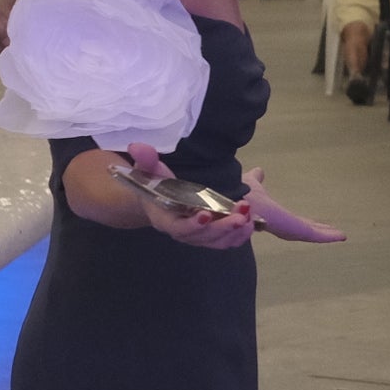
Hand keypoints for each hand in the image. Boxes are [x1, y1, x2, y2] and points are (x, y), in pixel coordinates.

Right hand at [118, 143, 256, 250]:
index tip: (206, 214)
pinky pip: (226, 242)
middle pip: (203, 236)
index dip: (192, 224)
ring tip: (250, 217)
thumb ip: (146, 161)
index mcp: (165, 219)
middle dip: (223, 227)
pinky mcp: (211, 236)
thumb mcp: (150, 171)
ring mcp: (198, 236)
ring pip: (217, 241)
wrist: (161, 197)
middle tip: (241, 215)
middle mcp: (182, 232)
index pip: (178, 228)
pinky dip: (239, 236)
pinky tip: (252, 223)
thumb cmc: (155, 183)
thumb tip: (137, 146)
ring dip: (235, 232)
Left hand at [237, 171, 345, 245]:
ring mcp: (286, 229)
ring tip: (341, 235)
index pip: (290, 221)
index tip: (313, 223)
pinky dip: (328, 236)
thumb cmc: (238, 192)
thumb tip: (259, 171)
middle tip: (333, 233)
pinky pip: (313, 235)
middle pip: (303, 230)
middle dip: (317, 231)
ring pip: (309, 234)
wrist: (233, 200)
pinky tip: (342, 236)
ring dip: (325, 235)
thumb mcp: (251, 184)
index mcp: (270, 216)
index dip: (302, 222)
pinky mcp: (293, 230)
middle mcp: (279, 225)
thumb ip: (256, 179)